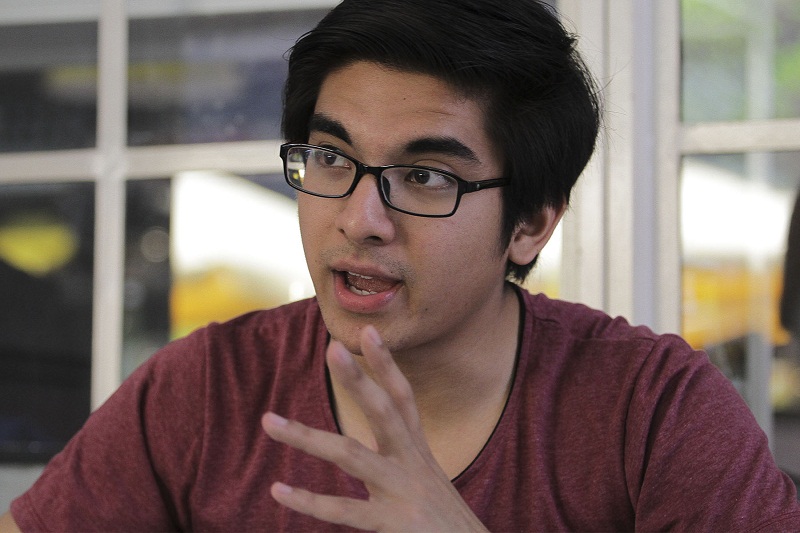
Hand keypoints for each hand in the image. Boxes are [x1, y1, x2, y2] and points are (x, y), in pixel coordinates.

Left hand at [261, 325, 487, 531]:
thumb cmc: (444, 522)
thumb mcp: (427, 483)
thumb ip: (402, 458)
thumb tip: (377, 441)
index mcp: (418, 452)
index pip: (402, 398)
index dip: (386, 364)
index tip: (368, 330)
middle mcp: (412, 464)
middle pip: (384, 411)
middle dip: (358, 380)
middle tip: (331, 349)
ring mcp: (402, 491)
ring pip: (349, 455)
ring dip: (306, 437)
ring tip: (268, 422)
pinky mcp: (393, 522)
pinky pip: (343, 510)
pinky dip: (309, 501)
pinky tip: (279, 490)